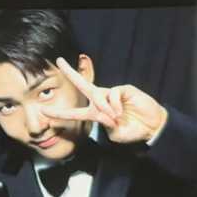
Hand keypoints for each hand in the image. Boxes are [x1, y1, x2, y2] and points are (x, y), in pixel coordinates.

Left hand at [41, 57, 167, 143]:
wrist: (153, 127)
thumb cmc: (133, 130)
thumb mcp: (116, 135)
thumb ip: (106, 126)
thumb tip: (103, 114)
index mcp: (96, 113)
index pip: (74, 113)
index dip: (59, 113)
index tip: (44, 111)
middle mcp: (101, 100)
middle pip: (82, 84)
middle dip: (70, 72)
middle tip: (59, 61)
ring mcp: (112, 93)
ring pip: (97, 94)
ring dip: (104, 107)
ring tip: (116, 118)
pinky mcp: (123, 89)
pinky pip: (112, 94)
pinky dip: (114, 104)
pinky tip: (120, 112)